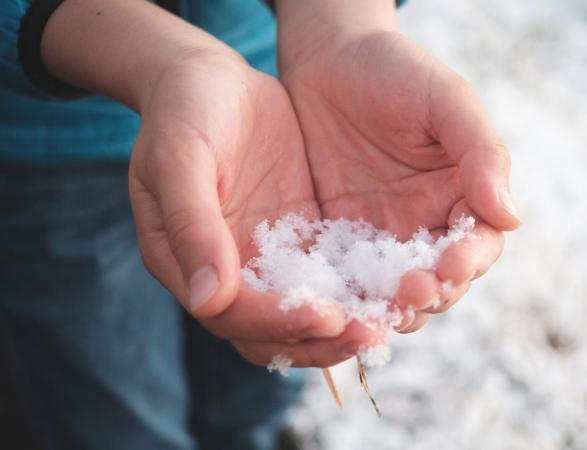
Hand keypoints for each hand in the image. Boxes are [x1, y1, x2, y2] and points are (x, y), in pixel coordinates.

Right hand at [40, 0, 392, 366]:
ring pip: (311, 312)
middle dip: (324, 338)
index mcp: (189, 263)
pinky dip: (364, 288)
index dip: (278, 322)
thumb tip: (208, 299)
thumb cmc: (184, 110)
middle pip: (277, 331)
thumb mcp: (180, 156)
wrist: (212, 81)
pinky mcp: (304, 240)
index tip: (326, 317)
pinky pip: (336, 276)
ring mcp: (271, 259)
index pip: (234, 315)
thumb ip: (192, 223)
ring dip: (350, 323)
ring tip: (395, 318)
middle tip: (372, 332)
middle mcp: (232, 274)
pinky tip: (403, 283)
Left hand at [279, 21, 520, 331]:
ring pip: (398, 292)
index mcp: (464, 195)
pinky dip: (349, 299)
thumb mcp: (445, 99)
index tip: (452, 264)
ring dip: (394, 307)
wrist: (326, 59)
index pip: (480, 244)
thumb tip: (511, 217)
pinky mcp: (340, 243)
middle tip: (411, 293)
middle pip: (443, 280)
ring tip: (380, 311)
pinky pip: (350, 281)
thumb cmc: (395, 69)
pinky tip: (339, 304)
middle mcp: (429, 225)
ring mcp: (383, 239)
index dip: (470, 260)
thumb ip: (481, 153)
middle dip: (433, 293)